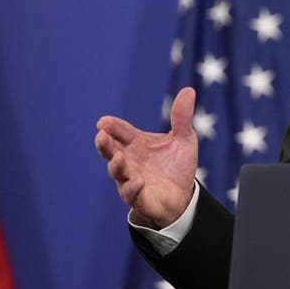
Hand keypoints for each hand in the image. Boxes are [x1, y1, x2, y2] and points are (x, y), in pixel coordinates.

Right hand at [95, 87, 198, 228]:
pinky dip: (132, 187)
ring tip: (119, 157)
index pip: (120, 131)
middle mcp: (128, 160)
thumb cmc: (177, 165)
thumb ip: (182, 118)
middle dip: (104, 143)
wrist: (183, 195)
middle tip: (101, 135)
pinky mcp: (137, 197)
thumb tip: (188, 90)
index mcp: (136, 143)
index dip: (112, 126)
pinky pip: (131, 193)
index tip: (103, 122)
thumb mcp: (184, 139)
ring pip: (116, 172)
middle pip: (110, 150)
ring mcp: (129, 179)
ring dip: (115, 165)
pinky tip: (138, 180)